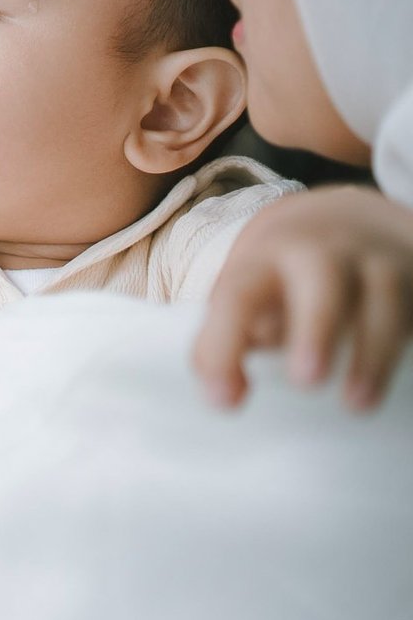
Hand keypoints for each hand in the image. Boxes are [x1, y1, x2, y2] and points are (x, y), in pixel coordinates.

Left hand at [192, 185, 412, 409]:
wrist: (348, 216)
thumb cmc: (285, 273)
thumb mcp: (245, 293)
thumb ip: (226, 340)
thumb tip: (226, 394)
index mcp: (267, 257)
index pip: (239, 297)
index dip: (224, 346)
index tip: (225, 400)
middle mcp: (326, 253)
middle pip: (323, 282)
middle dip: (315, 329)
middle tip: (306, 380)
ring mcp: (381, 262)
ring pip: (387, 299)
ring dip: (373, 354)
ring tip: (358, 403)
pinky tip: (410, 375)